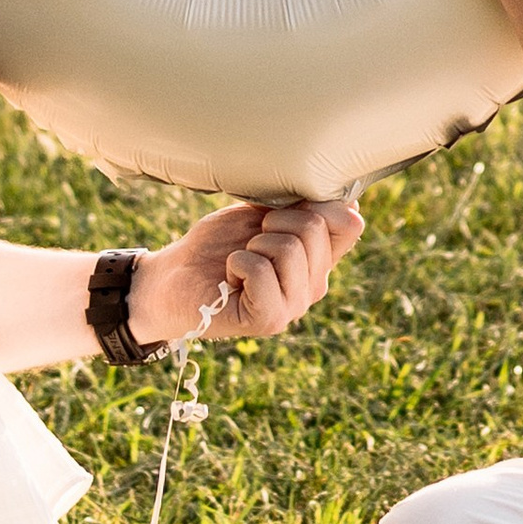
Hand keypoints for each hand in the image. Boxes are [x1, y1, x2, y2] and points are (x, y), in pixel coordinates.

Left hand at [130, 194, 361, 344]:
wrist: (172, 277)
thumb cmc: (216, 245)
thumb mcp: (261, 214)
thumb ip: (301, 209)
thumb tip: (349, 202)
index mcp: (318, 259)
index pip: (350, 224)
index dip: (321, 203)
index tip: (282, 208)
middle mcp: (314, 285)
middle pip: (314, 227)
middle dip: (273, 220)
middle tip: (251, 240)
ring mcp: (294, 306)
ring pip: (290, 248)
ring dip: (253, 244)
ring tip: (239, 262)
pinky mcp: (269, 320)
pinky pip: (261, 270)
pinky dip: (237, 263)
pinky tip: (229, 277)